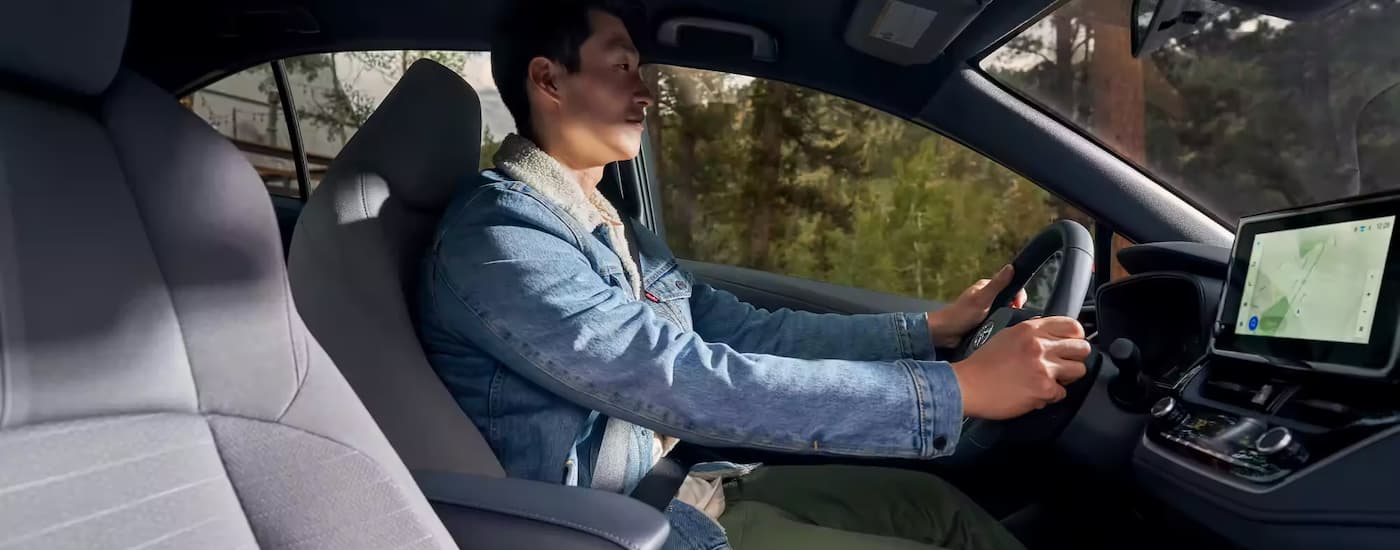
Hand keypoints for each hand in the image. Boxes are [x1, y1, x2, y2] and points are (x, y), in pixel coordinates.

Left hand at [927, 265, 1028, 347]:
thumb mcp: (982, 299)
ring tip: (1006, 326)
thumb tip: (1011, 267)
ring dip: (1008, 319)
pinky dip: (1001, 326)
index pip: (1011, 285)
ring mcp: (985, 310)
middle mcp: (987, 296)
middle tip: (1012, 318)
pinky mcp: (984, 322)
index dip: (1018, 295)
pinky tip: (1001, 332)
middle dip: (1014, 309)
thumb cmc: (960, 315)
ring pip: (1005, 312)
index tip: (1018, 306)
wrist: (944, 334)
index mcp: (986, 287)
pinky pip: (998, 323)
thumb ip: (997, 284)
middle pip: (1009, 300)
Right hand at [950, 316, 1090, 419]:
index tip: (1070, 345)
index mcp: (1031, 329)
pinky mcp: (1044, 389)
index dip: (1075, 337)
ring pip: (1078, 370)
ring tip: (1049, 379)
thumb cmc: (983, 363)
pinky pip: (1062, 393)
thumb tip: (1051, 334)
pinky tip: (1035, 393)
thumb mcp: (1007, 335)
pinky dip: (1051, 396)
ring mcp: (1044, 368)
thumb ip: (1031, 332)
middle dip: (1074, 358)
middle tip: (1062, 365)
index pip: (1073, 326)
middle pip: (1082, 348)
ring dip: (1066, 378)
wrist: (967, 385)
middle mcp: (1040, 345)